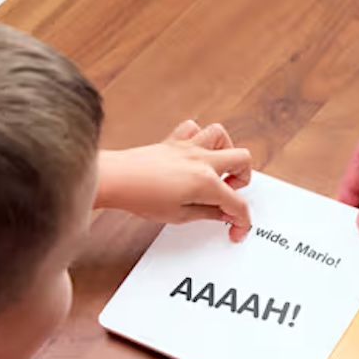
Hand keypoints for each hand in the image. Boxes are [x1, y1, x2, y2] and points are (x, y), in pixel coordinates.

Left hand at [96, 120, 252, 237]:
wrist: (115, 179)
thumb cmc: (141, 197)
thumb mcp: (179, 216)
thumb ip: (207, 213)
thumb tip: (222, 213)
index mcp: (207, 182)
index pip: (237, 203)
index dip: (242, 221)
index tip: (236, 230)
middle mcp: (202, 160)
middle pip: (242, 160)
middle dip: (243, 179)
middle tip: (229, 193)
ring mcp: (188, 147)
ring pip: (221, 135)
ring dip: (225, 151)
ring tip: (218, 168)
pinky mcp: (173, 141)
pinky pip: (193, 128)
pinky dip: (199, 137)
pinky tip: (195, 152)